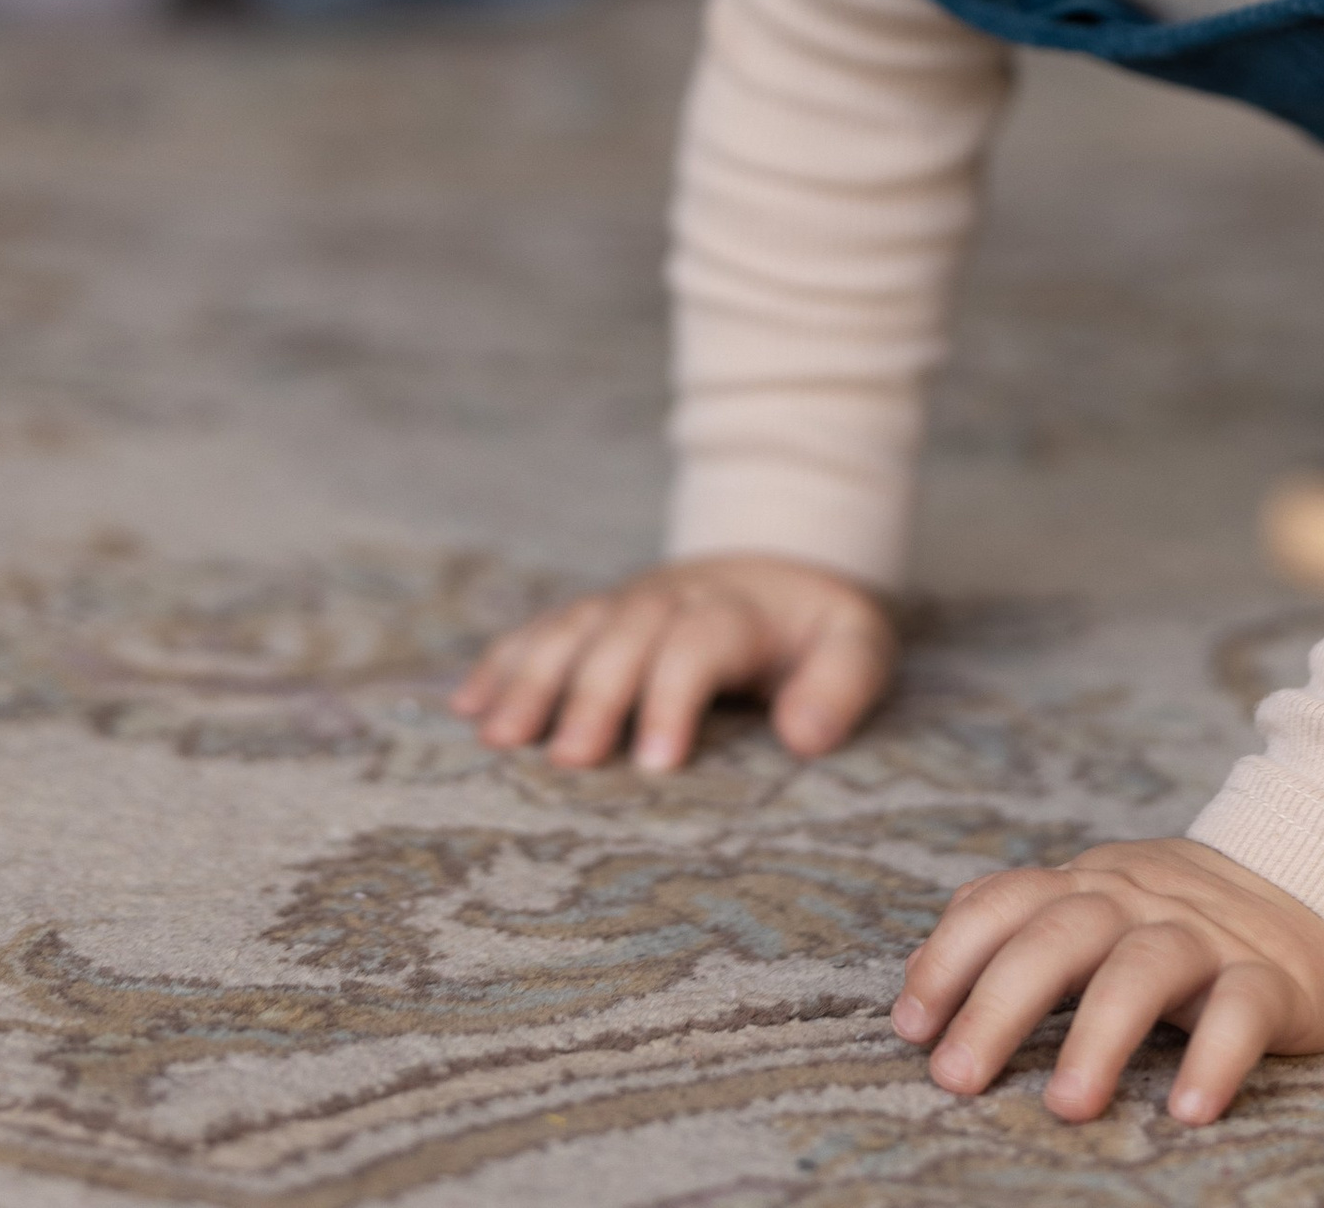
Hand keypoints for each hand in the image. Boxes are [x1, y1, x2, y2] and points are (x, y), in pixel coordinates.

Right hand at [451, 556, 894, 773]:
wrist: (783, 560)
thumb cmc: (817, 628)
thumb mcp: (857, 644)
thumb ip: (841, 685)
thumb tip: (805, 737)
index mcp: (738, 608)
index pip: (699, 641)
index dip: (675, 695)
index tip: (657, 762)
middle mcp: (672, 598)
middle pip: (626, 634)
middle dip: (593, 693)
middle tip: (565, 762)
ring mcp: (627, 603)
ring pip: (574, 628)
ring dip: (532, 677)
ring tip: (496, 736)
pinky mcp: (597, 616)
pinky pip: (543, 629)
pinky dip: (503, 662)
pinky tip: (465, 704)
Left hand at [893, 834, 1323, 1126]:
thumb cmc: (1185, 924)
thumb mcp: (1101, 910)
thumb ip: (1021, 932)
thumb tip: (915, 984)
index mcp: (1093, 884)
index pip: (1007, 900)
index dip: (951, 955)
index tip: (911, 1025)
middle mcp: (1143, 899)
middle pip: (1062, 933)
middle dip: (1000, 1003)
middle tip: (957, 1078)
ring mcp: (1211, 935)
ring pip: (1145, 967)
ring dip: (1098, 1034)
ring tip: (1065, 1105)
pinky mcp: (1278, 976)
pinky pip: (1244, 1009)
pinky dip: (1214, 1056)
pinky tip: (1188, 1110)